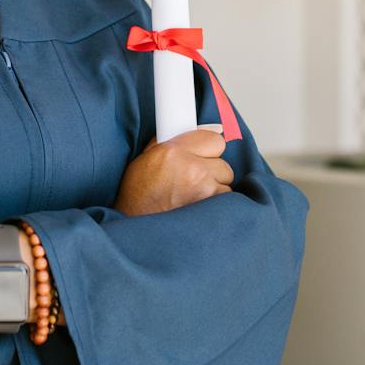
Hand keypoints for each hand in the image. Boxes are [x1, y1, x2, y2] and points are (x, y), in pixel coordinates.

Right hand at [112, 126, 234, 216]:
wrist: (137, 236)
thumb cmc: (137, 200)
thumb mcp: (147, 160)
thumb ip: (176, 140)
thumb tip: (208, 128)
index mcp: (172, 151)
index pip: (214, 139)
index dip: (208, 149)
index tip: (202, 155)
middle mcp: (190, 168)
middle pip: (223, 162)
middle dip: (212, 172)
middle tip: (192, 183)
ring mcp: (204, 189)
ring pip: (226, 183)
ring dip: (215, 190)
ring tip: (192, 199)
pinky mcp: (212, 208)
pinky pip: (226, 201)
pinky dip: (217, 206)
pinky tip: (198, 210)